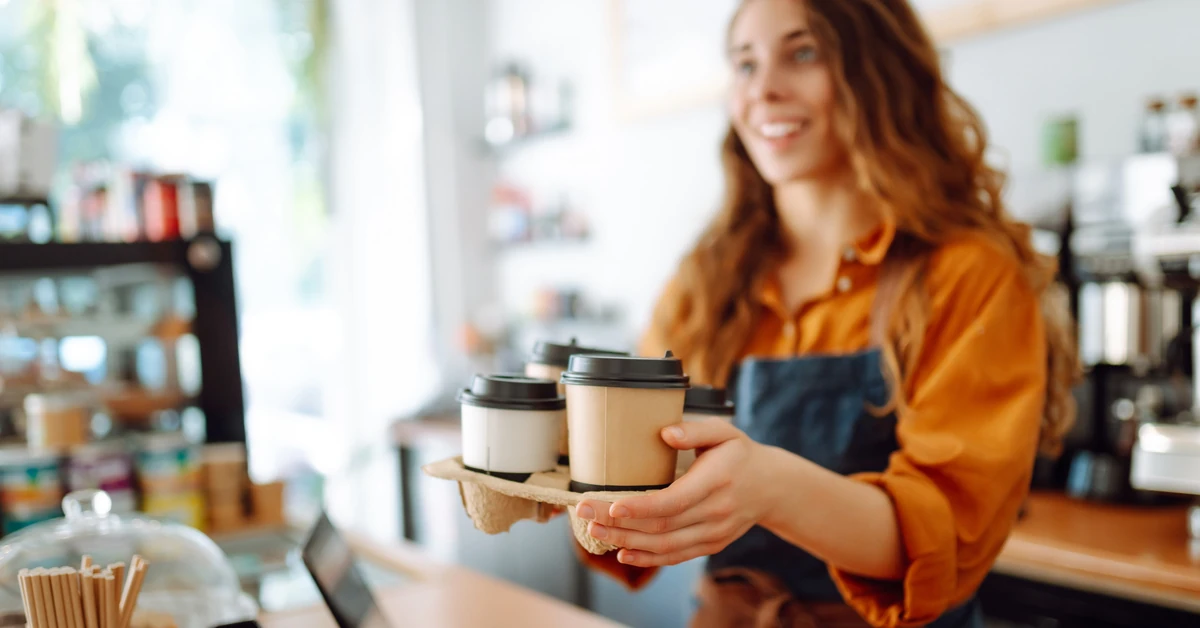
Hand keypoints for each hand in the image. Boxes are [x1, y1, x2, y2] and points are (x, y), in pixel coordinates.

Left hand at [574, 419, 776, 566]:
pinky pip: (676, 556)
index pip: (673, 501)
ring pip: (664, 546)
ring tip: (594, 533)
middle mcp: (715, 512)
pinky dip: (647, 558)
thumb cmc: (739, 454)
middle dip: (618, 524)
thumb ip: (695, 430)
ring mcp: (713, 533)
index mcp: (716, 481)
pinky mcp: (710, 545)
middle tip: (584, 514)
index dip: (640, 507)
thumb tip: (665, 433)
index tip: (611, 505)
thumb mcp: (724, 431)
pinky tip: (622, 553)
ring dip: (626, 542)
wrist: (771, 487)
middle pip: (661, 526)